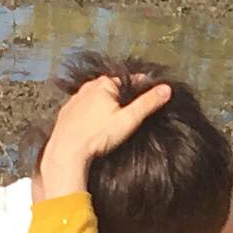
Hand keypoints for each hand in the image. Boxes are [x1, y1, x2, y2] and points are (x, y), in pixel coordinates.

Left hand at [35, 71, 171, 199]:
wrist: (67, 152)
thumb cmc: (98, 136)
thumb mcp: (129, 120)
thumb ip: (148, 103)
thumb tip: (166, 89)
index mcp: (104, 84)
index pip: (130, 80)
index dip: (143, 87)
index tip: (151, 95)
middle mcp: (87, 87)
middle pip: (113, 88)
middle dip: (124, 97)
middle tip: (134, 111)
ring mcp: (75, 100)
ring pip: (97, 98)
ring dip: (106, 105)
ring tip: (115, 120)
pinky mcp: (66, 113)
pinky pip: (84, 109)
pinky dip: (92, 114)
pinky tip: (96, 126)